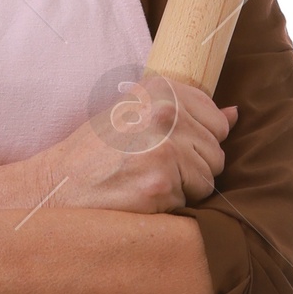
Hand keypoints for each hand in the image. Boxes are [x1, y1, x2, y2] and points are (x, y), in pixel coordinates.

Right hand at [31, 75, 236, 218]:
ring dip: (184, 188)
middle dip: (192, 167)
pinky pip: (193, 199)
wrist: (57, 186)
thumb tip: (236, 114)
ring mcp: (164, 146)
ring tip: (147, 181)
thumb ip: (186, 112)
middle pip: (216, 150)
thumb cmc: (94, 154)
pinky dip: (172, 205)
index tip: (163, 147)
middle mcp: (164, 111)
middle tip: (150, 168)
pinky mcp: (161, 182)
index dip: (196, 142)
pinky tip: (142, 196)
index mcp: (160, 89)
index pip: (217, 119)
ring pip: (209, 176)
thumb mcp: (135, 117)